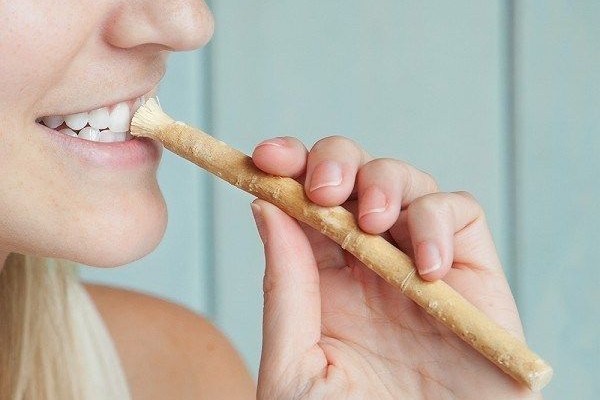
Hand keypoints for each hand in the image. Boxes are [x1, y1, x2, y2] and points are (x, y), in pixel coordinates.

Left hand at [250, 136, 539, 399]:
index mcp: (324, 278)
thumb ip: (284, 288)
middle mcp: (371, 262)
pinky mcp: (472, 276)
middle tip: (324, 190)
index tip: (266, 158)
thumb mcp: (295, 366)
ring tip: (374, 223)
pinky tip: (427, 268)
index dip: (288, 167)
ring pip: (408, 182)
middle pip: (355, 176)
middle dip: (337, 162)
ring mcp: (421, 263)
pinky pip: (462, 217)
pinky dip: (440, 223)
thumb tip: (265, 207)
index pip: (305, 200)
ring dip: (386, 184)